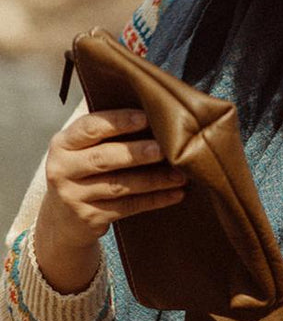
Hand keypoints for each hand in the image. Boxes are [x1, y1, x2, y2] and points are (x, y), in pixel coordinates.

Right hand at [35, 109, 186, 292]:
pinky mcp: (91, 217)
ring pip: (120, 186)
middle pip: (104, 159)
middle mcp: (63, 168)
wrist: (63, 218)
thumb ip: (105, 130)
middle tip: (165, 149)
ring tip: (181, 175)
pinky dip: (155, 200)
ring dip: (154, 180)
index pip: (89, 128)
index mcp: (63, 143)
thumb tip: (144, 102)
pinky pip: (129, 207)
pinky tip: (176, 194)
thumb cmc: (83, 172)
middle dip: (137, 153)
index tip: (145, 117)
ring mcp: (75, 196)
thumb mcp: (82, 149)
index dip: (118, 122)